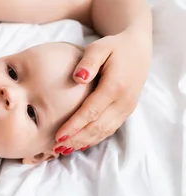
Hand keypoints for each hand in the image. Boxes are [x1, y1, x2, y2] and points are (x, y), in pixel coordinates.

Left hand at [54, 28, 151, 152]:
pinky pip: (110, 128)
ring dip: (84, 142)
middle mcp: (124, 101)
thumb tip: (78, 78)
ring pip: (105, 131)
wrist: (138, 48)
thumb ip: (88, 62)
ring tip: (64, 149)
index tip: (58, 135)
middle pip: (98, 126)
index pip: (92, 111)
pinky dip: (95, 138)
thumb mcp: (99, 47)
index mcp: (116, 86)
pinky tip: (80, 143)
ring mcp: (127, 107)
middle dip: (76, 138)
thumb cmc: (113, 47)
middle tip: (56, 147)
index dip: (74, 125)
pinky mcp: (126, 110)